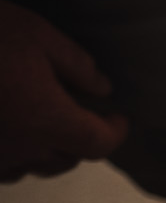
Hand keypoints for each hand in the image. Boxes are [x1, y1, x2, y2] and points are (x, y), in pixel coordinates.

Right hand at [0, 0, 124, 181]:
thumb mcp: (40, 35)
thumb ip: (78, 66)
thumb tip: (101, 87)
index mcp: (48, 121)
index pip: (98, 143)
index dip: (115, 131)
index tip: (118, 116)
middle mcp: (19, 147)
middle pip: (65, 159)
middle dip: (79, 140)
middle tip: (81, 113)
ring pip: (29, 167)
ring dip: (43, 150)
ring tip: (42, 122)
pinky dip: (9, 154)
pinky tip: (7, 129)